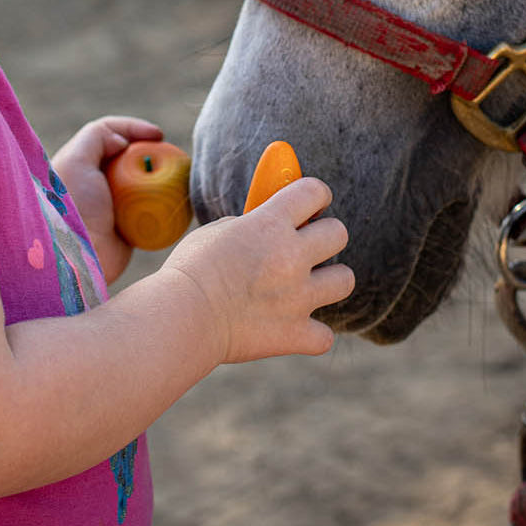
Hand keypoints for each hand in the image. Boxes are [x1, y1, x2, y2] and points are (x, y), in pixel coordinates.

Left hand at [51, 116, 164, 283]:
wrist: (76, 257)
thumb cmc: (73, 204)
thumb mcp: (77, 159)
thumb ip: (97, 136)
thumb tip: (122, 142)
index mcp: (83, 165)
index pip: (113, 137)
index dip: (136, 131)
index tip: (159, 135)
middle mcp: (99, 184)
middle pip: (133, 159)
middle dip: (154, 155)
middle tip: (170, 157)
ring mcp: (115, 207)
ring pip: (146, 185)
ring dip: (163, 181)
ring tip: (178, 178)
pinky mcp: (128, 230)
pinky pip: (153, 213)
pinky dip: (166, 206)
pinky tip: (177, 202)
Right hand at [162, 177, 353, 364]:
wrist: (181, 318)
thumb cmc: (191, 271)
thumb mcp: (218, 231)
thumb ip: (250, 225)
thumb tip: (269, 225)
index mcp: (270, 222)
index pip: (314, 191)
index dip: (316, 195)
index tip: (312, 203)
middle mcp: (292, 255)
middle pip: (338, 233)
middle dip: (325, 236)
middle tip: (307, 246)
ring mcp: (298, 296)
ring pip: (344, 280)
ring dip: (327, 282)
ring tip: (305, 286)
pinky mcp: (295, 333)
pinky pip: (325, 334)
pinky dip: (310, 333)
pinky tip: (291, 327)